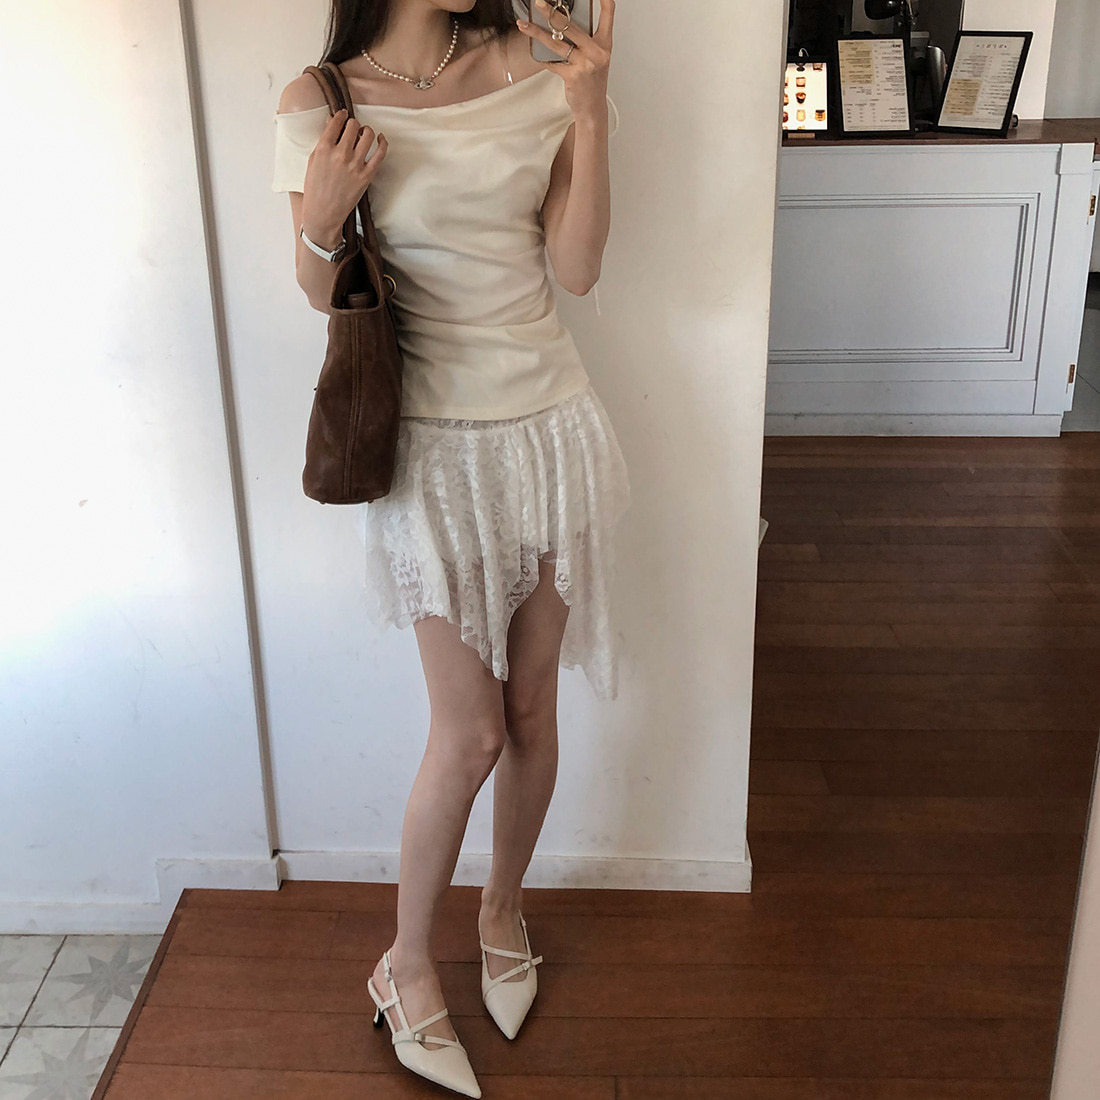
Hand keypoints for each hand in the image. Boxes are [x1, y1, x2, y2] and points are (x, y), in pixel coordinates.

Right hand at [301, 108, 387, 239]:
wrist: (323, 212)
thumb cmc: (315, 188)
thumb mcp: (313, 161)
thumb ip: (323, 141)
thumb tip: (332, 122)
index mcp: (323, 148)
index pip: (336, 121)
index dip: (341, 115)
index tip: (343, 115)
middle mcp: (340, 154)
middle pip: (353, 125)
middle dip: (353, 124)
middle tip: (352, 129)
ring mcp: (355, 165)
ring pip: (368, 135)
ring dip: (366, 131)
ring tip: (363, 134)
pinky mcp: (366, 176)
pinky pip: (380, 153)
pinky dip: (382, 142)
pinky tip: (380, 138)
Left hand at [517, 0, 614, 124]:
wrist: (592, 109)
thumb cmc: (592, 81)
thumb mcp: (595, 58)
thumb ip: (585, 41)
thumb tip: (560, 23)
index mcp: (605, 44)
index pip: (608, 15)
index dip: (604, 1)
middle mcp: (597, 52)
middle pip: (571, 26)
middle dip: (552, 12)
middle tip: (539, 2)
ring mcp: (585, 64)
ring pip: (556, 42)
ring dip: (537, 32)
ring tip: (523, 24)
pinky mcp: (573, 76)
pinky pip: (552, 63)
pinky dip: (543, 59)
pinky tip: (535, 52)